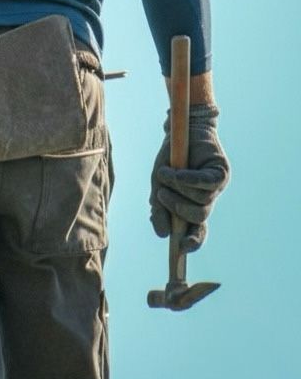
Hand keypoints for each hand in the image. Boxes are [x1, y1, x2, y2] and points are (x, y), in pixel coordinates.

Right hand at [149, 104, 229, 252]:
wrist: (180, 129)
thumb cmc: (170, 159)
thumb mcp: (159, 185)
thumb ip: (159, 209)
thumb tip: (162, 235)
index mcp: (194, 205)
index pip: (198, 231)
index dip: (193, 242)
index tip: (181, 249)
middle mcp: (208, 199)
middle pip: (199, 217)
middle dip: (177, 209)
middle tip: (160, 194)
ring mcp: (217, 186)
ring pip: (202, 199)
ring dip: (178, 188)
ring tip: (165, 173)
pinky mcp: (220, 171)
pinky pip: (207, 182)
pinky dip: (190, 180)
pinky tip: (177, 173)